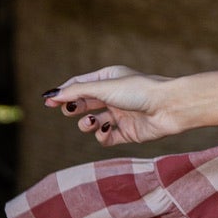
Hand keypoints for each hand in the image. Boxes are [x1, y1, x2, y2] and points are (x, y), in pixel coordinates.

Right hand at [43, 66, 187, 146]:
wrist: (170, 107)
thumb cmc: (139, 91)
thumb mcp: (103, 88)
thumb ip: (76, 92)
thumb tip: (51, 94)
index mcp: (108, 79)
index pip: (79, 84)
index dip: (63, 93)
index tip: (47, 102)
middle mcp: (114, 96)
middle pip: (84, 103)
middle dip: (74, 108)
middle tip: (68, 111)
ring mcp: (121, 115)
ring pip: (93, 122)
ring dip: (87, 124)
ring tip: (92, 122)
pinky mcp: (128, 132)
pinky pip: (107, 137)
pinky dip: (102, 136)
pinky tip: (107, 130)